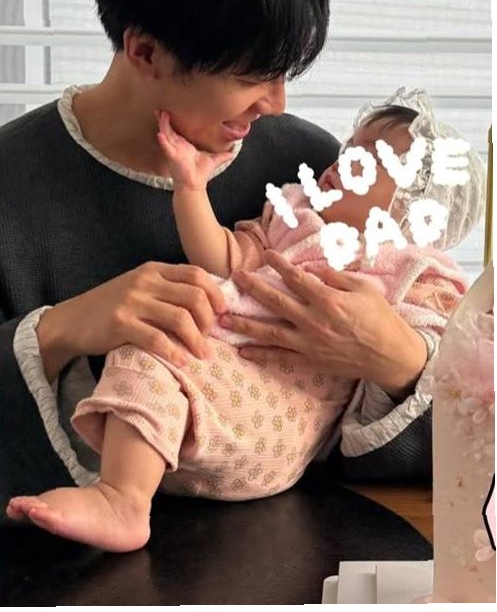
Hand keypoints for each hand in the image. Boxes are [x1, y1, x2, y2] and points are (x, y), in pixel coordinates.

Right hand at [37, 262, 225, 380]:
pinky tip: (181, 362)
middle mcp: (144, 281)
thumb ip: (166, 289)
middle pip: (194, 296)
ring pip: (181, 318)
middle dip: (210, 320)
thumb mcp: (138, 288)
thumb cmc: (110, 307)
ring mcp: (131, 301)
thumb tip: (207, 304)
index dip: (215, 294)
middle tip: (210, 338)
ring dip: (198, 340)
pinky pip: (158, 339)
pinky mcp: (120, 323)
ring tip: (202, 355)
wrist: (71, 321)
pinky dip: (175, 353)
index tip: (222, 314)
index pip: (196, 274)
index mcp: (152, 270)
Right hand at [155, 110, 235, 190]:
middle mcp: (177, 147)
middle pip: (168, 130)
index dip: (172, 122)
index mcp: (184, 146)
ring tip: (161, 115)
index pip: (176, 131)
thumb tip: (233, 153)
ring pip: (166, 135)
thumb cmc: (200, 173)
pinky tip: (160, 134)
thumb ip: (222, 156)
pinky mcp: (173, 157)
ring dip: (163, 125)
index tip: (169, 112)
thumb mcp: (213, 160)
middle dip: (164, 120)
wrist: (195, 184)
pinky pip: (166, 148)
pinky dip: (163, 141)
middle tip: (161, 109)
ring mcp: (174, 151)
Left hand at [222, 250, 426, 397]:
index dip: (279, 264)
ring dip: (244, 325)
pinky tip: (242, 351)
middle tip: (233, 278)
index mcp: (329, 301)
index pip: (296, 279)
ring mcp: (310, 344)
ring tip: (221, 319)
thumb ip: (334, 277)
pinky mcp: (311, 361)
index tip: (265, 253)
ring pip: (269, 332)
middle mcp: (314, 322)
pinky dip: (261, 355)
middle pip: (275, 302)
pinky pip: (280, 358)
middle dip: (251, 288)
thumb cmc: (381, 318)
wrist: (393, 357)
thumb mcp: (364, 289)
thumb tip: (308, 268)